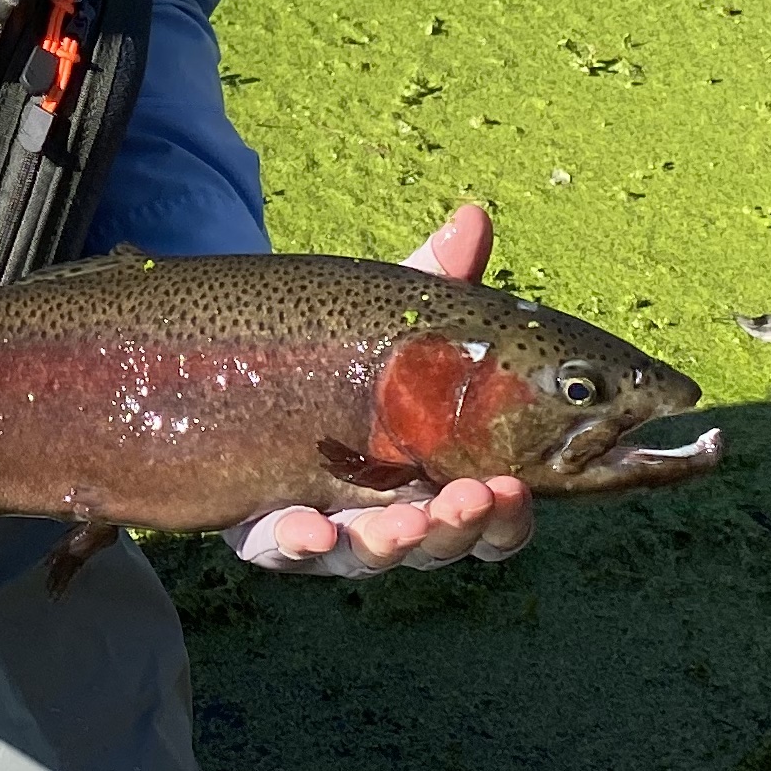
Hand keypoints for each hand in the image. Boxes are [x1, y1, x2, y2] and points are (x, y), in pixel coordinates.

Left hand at [226, 203, 540, 576]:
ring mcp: (332, 525)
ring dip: (396, 541)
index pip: (496, 510)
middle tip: (481, 497)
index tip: (522, 487)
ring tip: (407, 521)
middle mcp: (397, 513)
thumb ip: (435, 280)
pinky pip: (284, 548)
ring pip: (374, 552)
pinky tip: (309, 530)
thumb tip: (474, 217)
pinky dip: (302, 541)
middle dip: (465, 527)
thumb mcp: (393, 323)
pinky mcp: (268, 529)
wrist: (248, 375)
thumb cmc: (349, 360)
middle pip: (446, 544)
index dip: (513, 513)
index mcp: (444, 474)